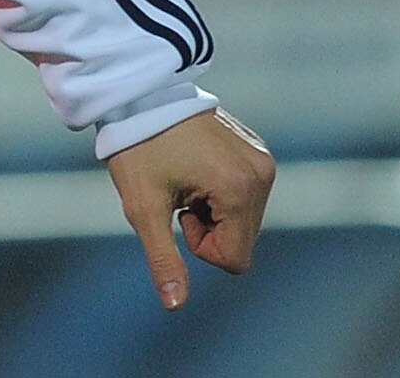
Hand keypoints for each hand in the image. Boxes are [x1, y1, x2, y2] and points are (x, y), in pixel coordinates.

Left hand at [106, 106, 274, 309]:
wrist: (138, 93)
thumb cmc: (136, 148)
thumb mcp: (143, 207)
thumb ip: (164, 258)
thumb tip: (175, 306)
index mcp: (239, 189)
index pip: (235, 259)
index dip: (200, 246)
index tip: (177, 211)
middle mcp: (262, 174)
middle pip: (241, 240)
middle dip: (207, 227)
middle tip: (178, 191)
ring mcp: (264, 160)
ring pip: (244, 219)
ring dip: (212, 209)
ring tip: (186, 175)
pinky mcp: (259, 150)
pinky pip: (246, 194)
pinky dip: (220, 190)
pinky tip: (195, 163)